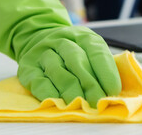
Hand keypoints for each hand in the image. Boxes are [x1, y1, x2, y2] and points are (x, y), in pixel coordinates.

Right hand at [0, 0, 121, 106]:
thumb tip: (114, 90)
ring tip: (81, 105)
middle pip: (77, 61)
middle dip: (90, 85)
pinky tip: (59, 103)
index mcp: (81, 35)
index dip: (106, 73)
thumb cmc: (70, 50)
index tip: (113, 91)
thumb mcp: (88, 48)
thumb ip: (101, 64)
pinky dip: (50, 94)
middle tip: (98, 102)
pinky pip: (39, 81)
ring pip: (58, 72)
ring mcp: (42, 53)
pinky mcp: (27, 67)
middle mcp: (61, 41)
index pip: (96, 51)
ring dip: (71, 92)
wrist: (36, 36)